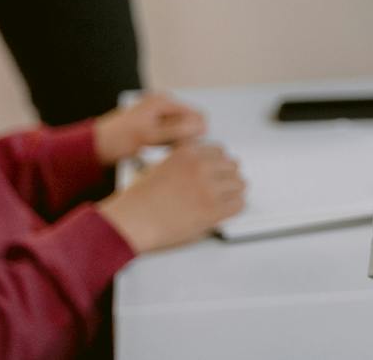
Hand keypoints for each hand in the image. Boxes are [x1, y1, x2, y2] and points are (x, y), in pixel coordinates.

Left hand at [93, 92, 207, 165]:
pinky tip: (162, 154)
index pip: (196, 114)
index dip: (198, 132)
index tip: (190, 149)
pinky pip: (173, 136)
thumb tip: (202, 127)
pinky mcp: (155, 127)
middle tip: (176, 153)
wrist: (95, 146)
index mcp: (163, 101)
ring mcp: (159, 116)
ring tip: (167, 154)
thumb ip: (175, 130)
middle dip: (189, 138)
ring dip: (180, 143)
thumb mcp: (148, 136)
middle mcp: (163, 105)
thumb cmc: (117, 139)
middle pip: (190, 122)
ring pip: (182, 131)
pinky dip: (171, 145)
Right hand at [98, 141, 246, 254]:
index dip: (218, 165)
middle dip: (227, 178)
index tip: (217, 174)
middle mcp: (201, 166)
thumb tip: (208, 166)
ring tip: (224, 201)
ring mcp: (208, 187)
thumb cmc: (140, 199)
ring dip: (233, 192)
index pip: (220, 151)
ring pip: (240, 184)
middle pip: (233, 166)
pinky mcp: (213, 209)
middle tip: (222, 189)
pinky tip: (225, 211)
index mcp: (189, 152)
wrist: (132, 220)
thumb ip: (185, 162)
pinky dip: (234, 208)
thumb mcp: (161, 166)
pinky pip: (238, 204)